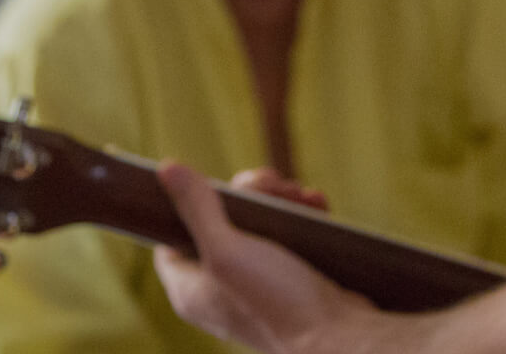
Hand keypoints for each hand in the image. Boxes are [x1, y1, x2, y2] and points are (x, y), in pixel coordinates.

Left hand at [153, 160, 377, 353]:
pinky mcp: (291, 280)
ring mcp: (256, 285)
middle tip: (274, 185)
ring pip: (259, 225)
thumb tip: (166, 169)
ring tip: (303, 197)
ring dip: (281, 200)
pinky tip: (317, 206)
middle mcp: (218, 288)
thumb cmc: (277, 301)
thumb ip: (197, 209)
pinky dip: (301, 216)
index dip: (191, 205)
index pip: (171, 237)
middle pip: (221, 222)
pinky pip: (288, 238)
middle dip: (251, 195)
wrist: (339, 336)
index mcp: (190, 288)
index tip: (220, 187)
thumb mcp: (228, 250)